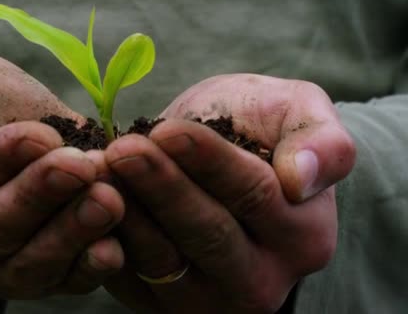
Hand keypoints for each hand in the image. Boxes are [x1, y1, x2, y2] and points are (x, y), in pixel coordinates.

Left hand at [102, 74, 355, 312]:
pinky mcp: (160, 302)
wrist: (217, 163)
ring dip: (126, 212)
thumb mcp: (299, 114)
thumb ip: (323, 141)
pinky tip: (85, 198)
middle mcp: (260, 280)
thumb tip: (303, 179)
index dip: (209, 161)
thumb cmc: (259, 131)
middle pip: (207, 235)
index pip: (254, 195)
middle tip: (122, 150)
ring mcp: (208, 298)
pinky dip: (104, 236)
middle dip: (161, 188)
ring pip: (162, 259)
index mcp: (302, 235)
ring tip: (97, 169)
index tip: (169, 131)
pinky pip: (128, 274)